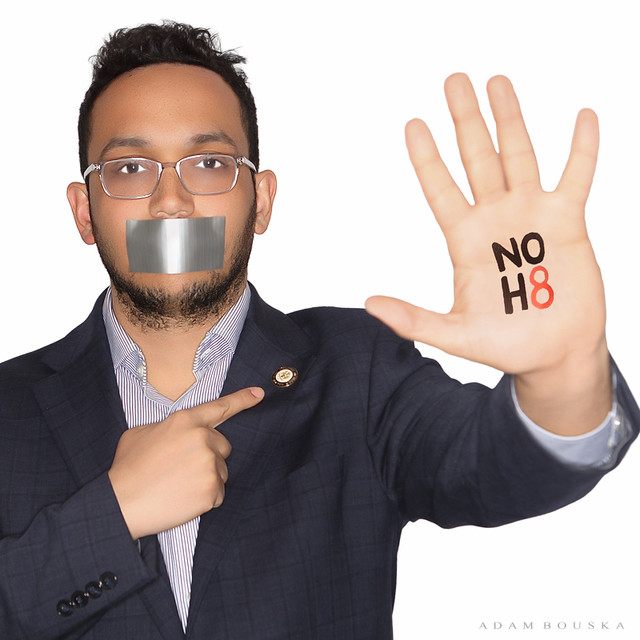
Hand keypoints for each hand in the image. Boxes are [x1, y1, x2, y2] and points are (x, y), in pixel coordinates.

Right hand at [108, 387, 263, 538]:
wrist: (121, 503)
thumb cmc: (127, 469)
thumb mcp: (140, 433)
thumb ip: (167, 427)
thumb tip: (179, 433)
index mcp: (185, 420)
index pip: (220, 407)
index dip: (242, 399)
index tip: (259, 394)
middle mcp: (202, 438)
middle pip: (223, 446)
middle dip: (208, 456)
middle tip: (181, 469)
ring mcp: (209, 463)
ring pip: (221, 471)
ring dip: (206, 478)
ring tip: (177, 485)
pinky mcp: (212, 488)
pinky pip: (218, 493)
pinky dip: (204, 499)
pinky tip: (182, 499)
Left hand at [366, 73, 604, 375]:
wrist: (555, 354)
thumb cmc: (506, 345)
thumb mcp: (456, 334)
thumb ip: (414, 320)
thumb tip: (369, 305)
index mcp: (464, 241)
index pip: (440, 189)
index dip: (427, 157)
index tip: (413, 123)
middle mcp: (494, 220)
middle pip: (476, 159)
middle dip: (465, 120)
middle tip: (453, 80)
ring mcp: (530, 216)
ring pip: (519, 156)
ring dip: (509, 119)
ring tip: (497, 81)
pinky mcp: (567, 222)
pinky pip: (576, 175)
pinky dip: (582, 148)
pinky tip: (582, 116)